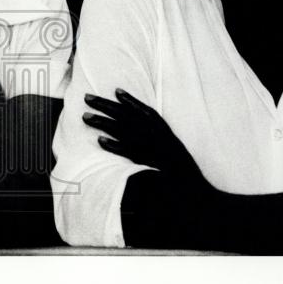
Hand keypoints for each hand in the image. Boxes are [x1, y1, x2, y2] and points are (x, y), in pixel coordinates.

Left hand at [83, 89, 211, 194]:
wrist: (197, 193)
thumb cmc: (185, 173)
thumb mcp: (174, 150)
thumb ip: (160, 138)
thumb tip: (142, 132)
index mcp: (165, 131)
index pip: (145, 110)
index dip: (130, 100)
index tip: (116, 90)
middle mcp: (157, 135)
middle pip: (127, 115)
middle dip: (106, 105)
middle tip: (87, 97)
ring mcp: (152, 148)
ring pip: (122, 130)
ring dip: (102, 122)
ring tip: (85, 116)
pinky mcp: (147, 163)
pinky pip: (127, 152)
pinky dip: (114, 145)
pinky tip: (100, 141)